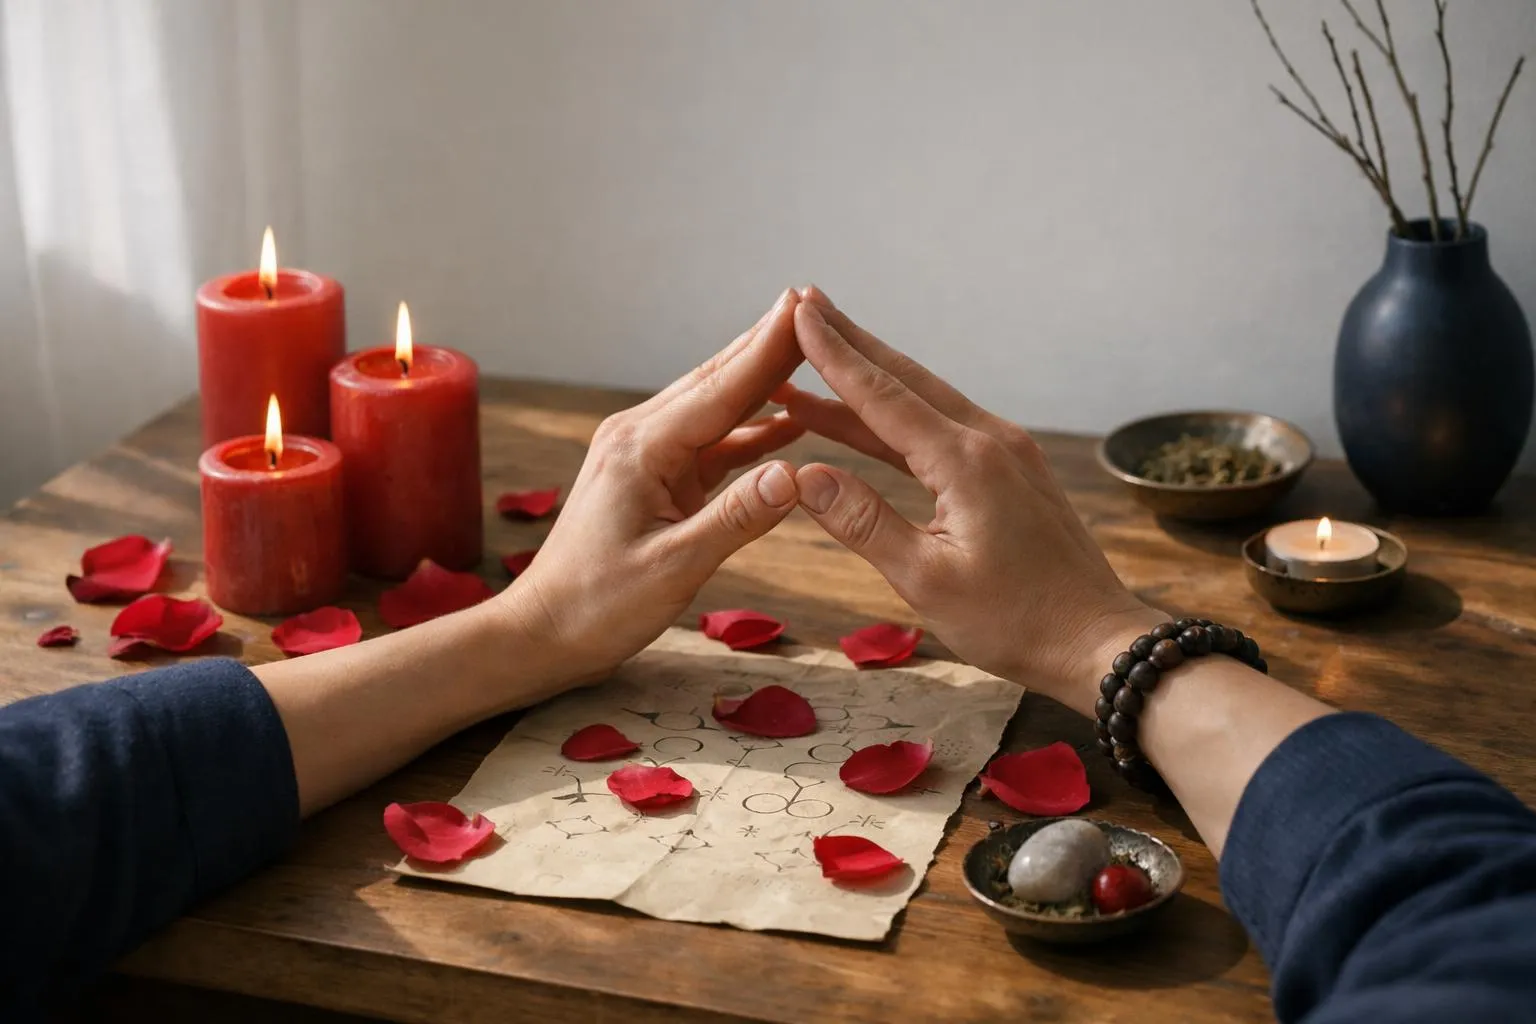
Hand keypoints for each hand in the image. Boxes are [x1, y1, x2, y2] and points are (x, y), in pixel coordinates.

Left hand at [506, 289, 806, 678]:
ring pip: (719, 407)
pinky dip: (754, 429)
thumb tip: (795, 476)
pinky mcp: (658, 477)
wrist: (546, 633)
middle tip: (816, 306)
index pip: (721, 389)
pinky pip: (715, 442)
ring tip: (813, 349)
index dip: (767, 348)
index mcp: (642, 448)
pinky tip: (791, 420)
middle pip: (719, 381)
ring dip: (764, 380)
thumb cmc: (597, 606)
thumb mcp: (672, 569)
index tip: (803, 306)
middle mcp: (641, 437)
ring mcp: (648, 455)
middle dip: (768, 344)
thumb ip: (735, 519)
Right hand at [781, 287, 1159, 706]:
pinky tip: (865, 419)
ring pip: (924, 401)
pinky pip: (942, 428)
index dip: (834, 354)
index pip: (882, 395)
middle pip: (905, 380)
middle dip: (851, 343)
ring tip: (816, 358)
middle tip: (804, 305)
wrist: (1097, 642)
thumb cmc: (1017, 622)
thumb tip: (803, 477)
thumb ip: (864, 523)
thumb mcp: (927, 581)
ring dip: (869, 381)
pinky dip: (896, 419)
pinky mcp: (1011, 472)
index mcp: (966, 461)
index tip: (798, 310)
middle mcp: (989, 440)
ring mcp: (1005, 452)